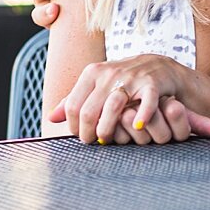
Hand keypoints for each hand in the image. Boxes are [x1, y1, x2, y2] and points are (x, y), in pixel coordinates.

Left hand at [48, 55, 209, 144]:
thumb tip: (50, 118)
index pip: (73, 106)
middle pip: (89, 110)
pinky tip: (137, 127)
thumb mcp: (96, 86)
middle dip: (88, 133)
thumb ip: (74, 100)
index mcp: (93, 73)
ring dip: (108, 129)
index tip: (82, 136)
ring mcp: (131, 78)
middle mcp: (109, 73)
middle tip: (93, 142)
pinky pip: (146, 103)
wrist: (159, 67)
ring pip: (112, 107)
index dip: (74, 127)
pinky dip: (141, 117)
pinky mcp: (152, 84)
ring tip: (107, 140)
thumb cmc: (123, 81)